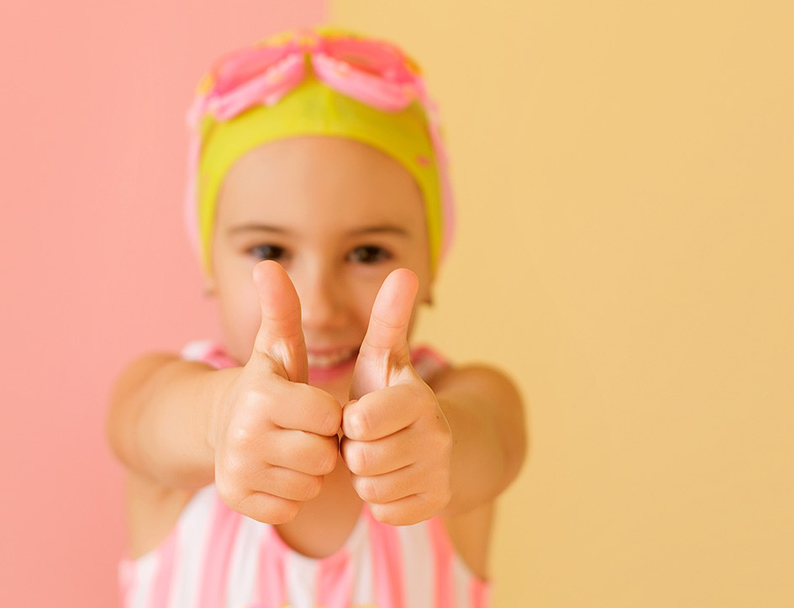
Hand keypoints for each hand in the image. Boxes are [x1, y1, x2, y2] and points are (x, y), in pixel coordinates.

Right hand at [212, 260, 341, 523]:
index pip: (330, 418)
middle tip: (301, 432)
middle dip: (320, 445)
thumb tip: (268, 264)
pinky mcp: (236, 499)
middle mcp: (244, 435)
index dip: (328, 414)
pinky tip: (276, 472)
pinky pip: (290, 508)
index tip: (313, 406)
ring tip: (289, 449)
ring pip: (309, 485)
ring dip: (307, 471)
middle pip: (322, 456)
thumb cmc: (268, 384)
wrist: (221, 425)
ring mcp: (238, 471)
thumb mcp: (277, 347)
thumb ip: (282, 309)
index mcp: (262, 396)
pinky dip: (289, 494)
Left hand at [341, 268, 452, 524]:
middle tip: (362, 439)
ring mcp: (441, 473)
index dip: (352, 421)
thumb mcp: (384, 357)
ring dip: (363, 476)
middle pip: (363, 459)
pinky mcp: (437, 504)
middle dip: (353, 450)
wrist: (427, 440)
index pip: (365, 419)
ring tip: (373, 456)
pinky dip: (379, 500)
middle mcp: (437, 437)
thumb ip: (387, 319)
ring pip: (373, 489)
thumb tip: (403, 270)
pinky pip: (386, 512)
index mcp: (419, 399)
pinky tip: (386, 479)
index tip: (355, 415)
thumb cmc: (389, 394)